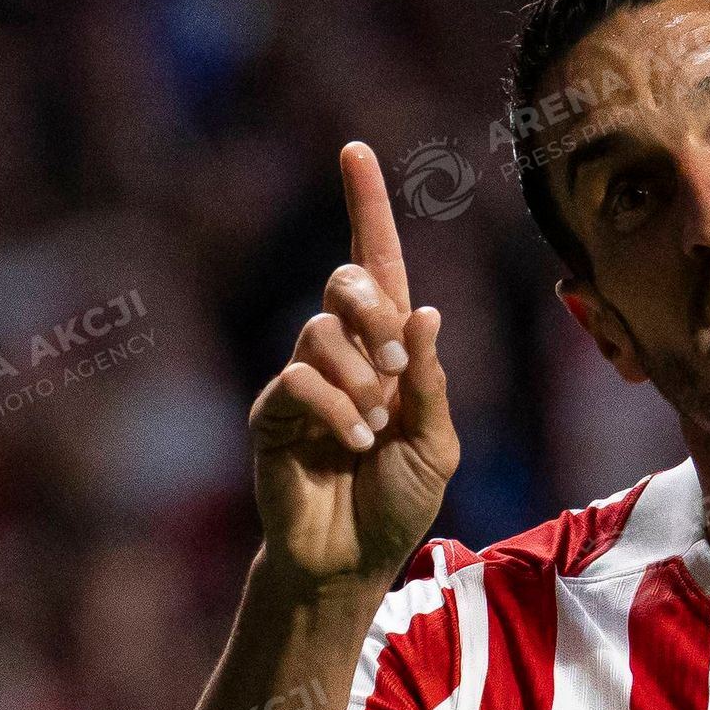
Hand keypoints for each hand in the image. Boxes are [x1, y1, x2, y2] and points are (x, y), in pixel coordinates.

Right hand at [249, 142, 459, 590]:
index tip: (356, 151)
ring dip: (361, 379)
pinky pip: (299, 378)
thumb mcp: (436, 443)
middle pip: (345, 280)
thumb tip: (424, 312)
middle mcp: (343, 352)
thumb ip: (432, 382)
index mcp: (389, 350)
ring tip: (373, 429)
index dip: (366, 206)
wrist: (353, 559)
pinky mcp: (273, 412)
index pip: (377, 263)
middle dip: (374, 313)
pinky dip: (335, 408)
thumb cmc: (398, 501)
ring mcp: (304, 378)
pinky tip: (352, 444)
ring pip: (321, 330)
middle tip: (398, 374)